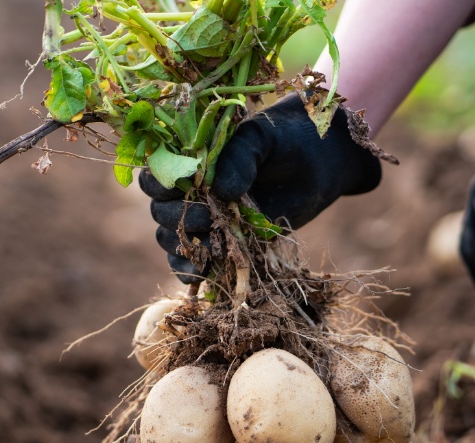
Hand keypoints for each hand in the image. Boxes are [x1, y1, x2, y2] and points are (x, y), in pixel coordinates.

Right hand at [141, 94, 382, 282]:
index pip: (155, 175)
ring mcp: (203, 218)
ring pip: (171, 238)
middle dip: (179, 217)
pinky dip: (190, 270)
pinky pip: (190, 261)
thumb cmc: (286, 138)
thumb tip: (222, 191)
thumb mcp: (262, 138)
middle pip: (160, 211)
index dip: (161, 185)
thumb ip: (239, 157)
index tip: (186, 188)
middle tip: (208, 216)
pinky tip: (203, 273)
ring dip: (185, 246)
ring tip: (211, 246)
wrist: (319, 160)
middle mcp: (188, 190)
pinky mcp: (220, 242)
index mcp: (188, 158)